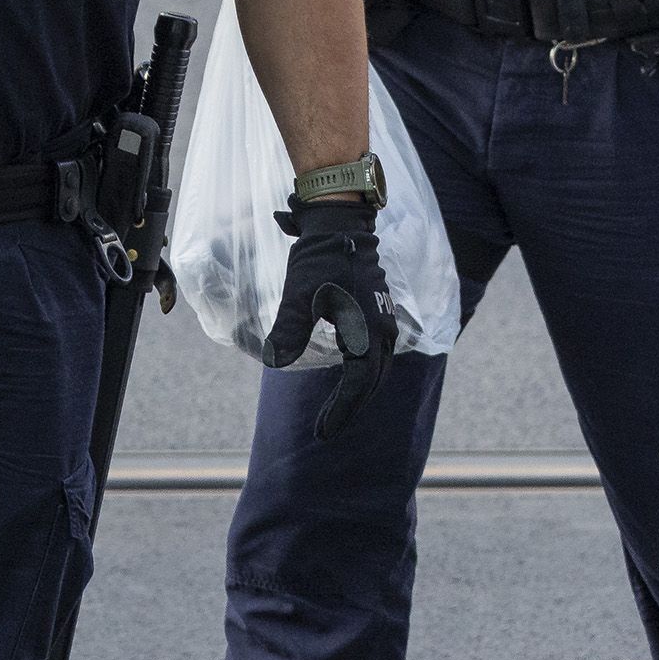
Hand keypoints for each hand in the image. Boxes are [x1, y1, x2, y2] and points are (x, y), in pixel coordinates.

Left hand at [265, 199, 396, 439]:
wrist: (341, 226)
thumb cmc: (318, 258)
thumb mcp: (298, 294)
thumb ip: (289, 329)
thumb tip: (275, 362)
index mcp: (366, 329)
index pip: (358, 383)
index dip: (342, 411)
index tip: (323, 432)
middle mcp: (382, 329)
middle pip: (371, 382)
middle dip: (348, 408)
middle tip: (324, 430)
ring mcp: (383, 322)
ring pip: (376, 370)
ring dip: (357, 394)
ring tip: (332, 414)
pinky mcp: (377, 315)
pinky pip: (375, 355)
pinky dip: (362, 375)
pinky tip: (345, 383)